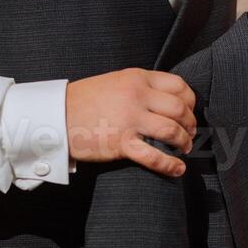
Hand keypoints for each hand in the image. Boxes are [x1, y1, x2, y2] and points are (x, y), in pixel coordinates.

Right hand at [65, 68, 197, 176]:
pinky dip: (170, 165)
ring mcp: (129, 119)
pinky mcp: (121, 143)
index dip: (190, 100)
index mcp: (136, 78)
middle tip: (190, 132)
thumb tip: (166, 101)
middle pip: (179, 108)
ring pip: (171, 131)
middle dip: (191, 123)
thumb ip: (140, 86)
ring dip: (184, 142)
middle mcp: (136, 95)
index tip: (190, 111)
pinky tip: (178, 169)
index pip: (178, 85)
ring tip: (185, 148)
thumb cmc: (85, 100)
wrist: (56, 115)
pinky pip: (154, 156)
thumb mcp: (116, 81)